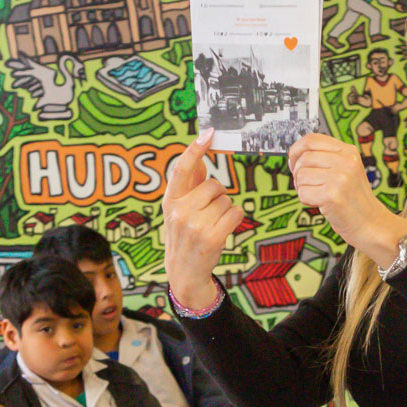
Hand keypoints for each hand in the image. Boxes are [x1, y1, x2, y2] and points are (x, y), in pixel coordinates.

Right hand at [159, 131, 240, 311]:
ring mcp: (195, 225)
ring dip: (225, 210)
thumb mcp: (178, 209)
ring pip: (227, 200)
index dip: (195, 150)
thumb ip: (189, 183)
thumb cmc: (184, 235)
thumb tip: (199, 155)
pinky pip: (235, 213)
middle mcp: (179, 211)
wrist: (184, 272)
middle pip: (214, 185)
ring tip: (212, 225)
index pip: (182, 169)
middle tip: (208, 213)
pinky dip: (235, 219)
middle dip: (217, 196)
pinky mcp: (212, 237)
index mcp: (170, 200)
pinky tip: (223, 229)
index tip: (208, 134)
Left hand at [286, 133, 406, 268]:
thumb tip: (293, 154)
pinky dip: (306, 201)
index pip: (312, 139)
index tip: (294, 161)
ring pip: (301, 176)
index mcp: (348, 151)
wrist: (370, 222)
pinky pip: (303, 193)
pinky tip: (320, 204)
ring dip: (302, 188)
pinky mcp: (332, 195)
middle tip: (307, 184)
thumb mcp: (345, 170)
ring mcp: (340, 178)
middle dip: (297, 173)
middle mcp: (346, 161)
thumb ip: (325, 158)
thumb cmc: (352, 198)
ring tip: (318, 195)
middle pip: (303, 158)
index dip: (296, 150)